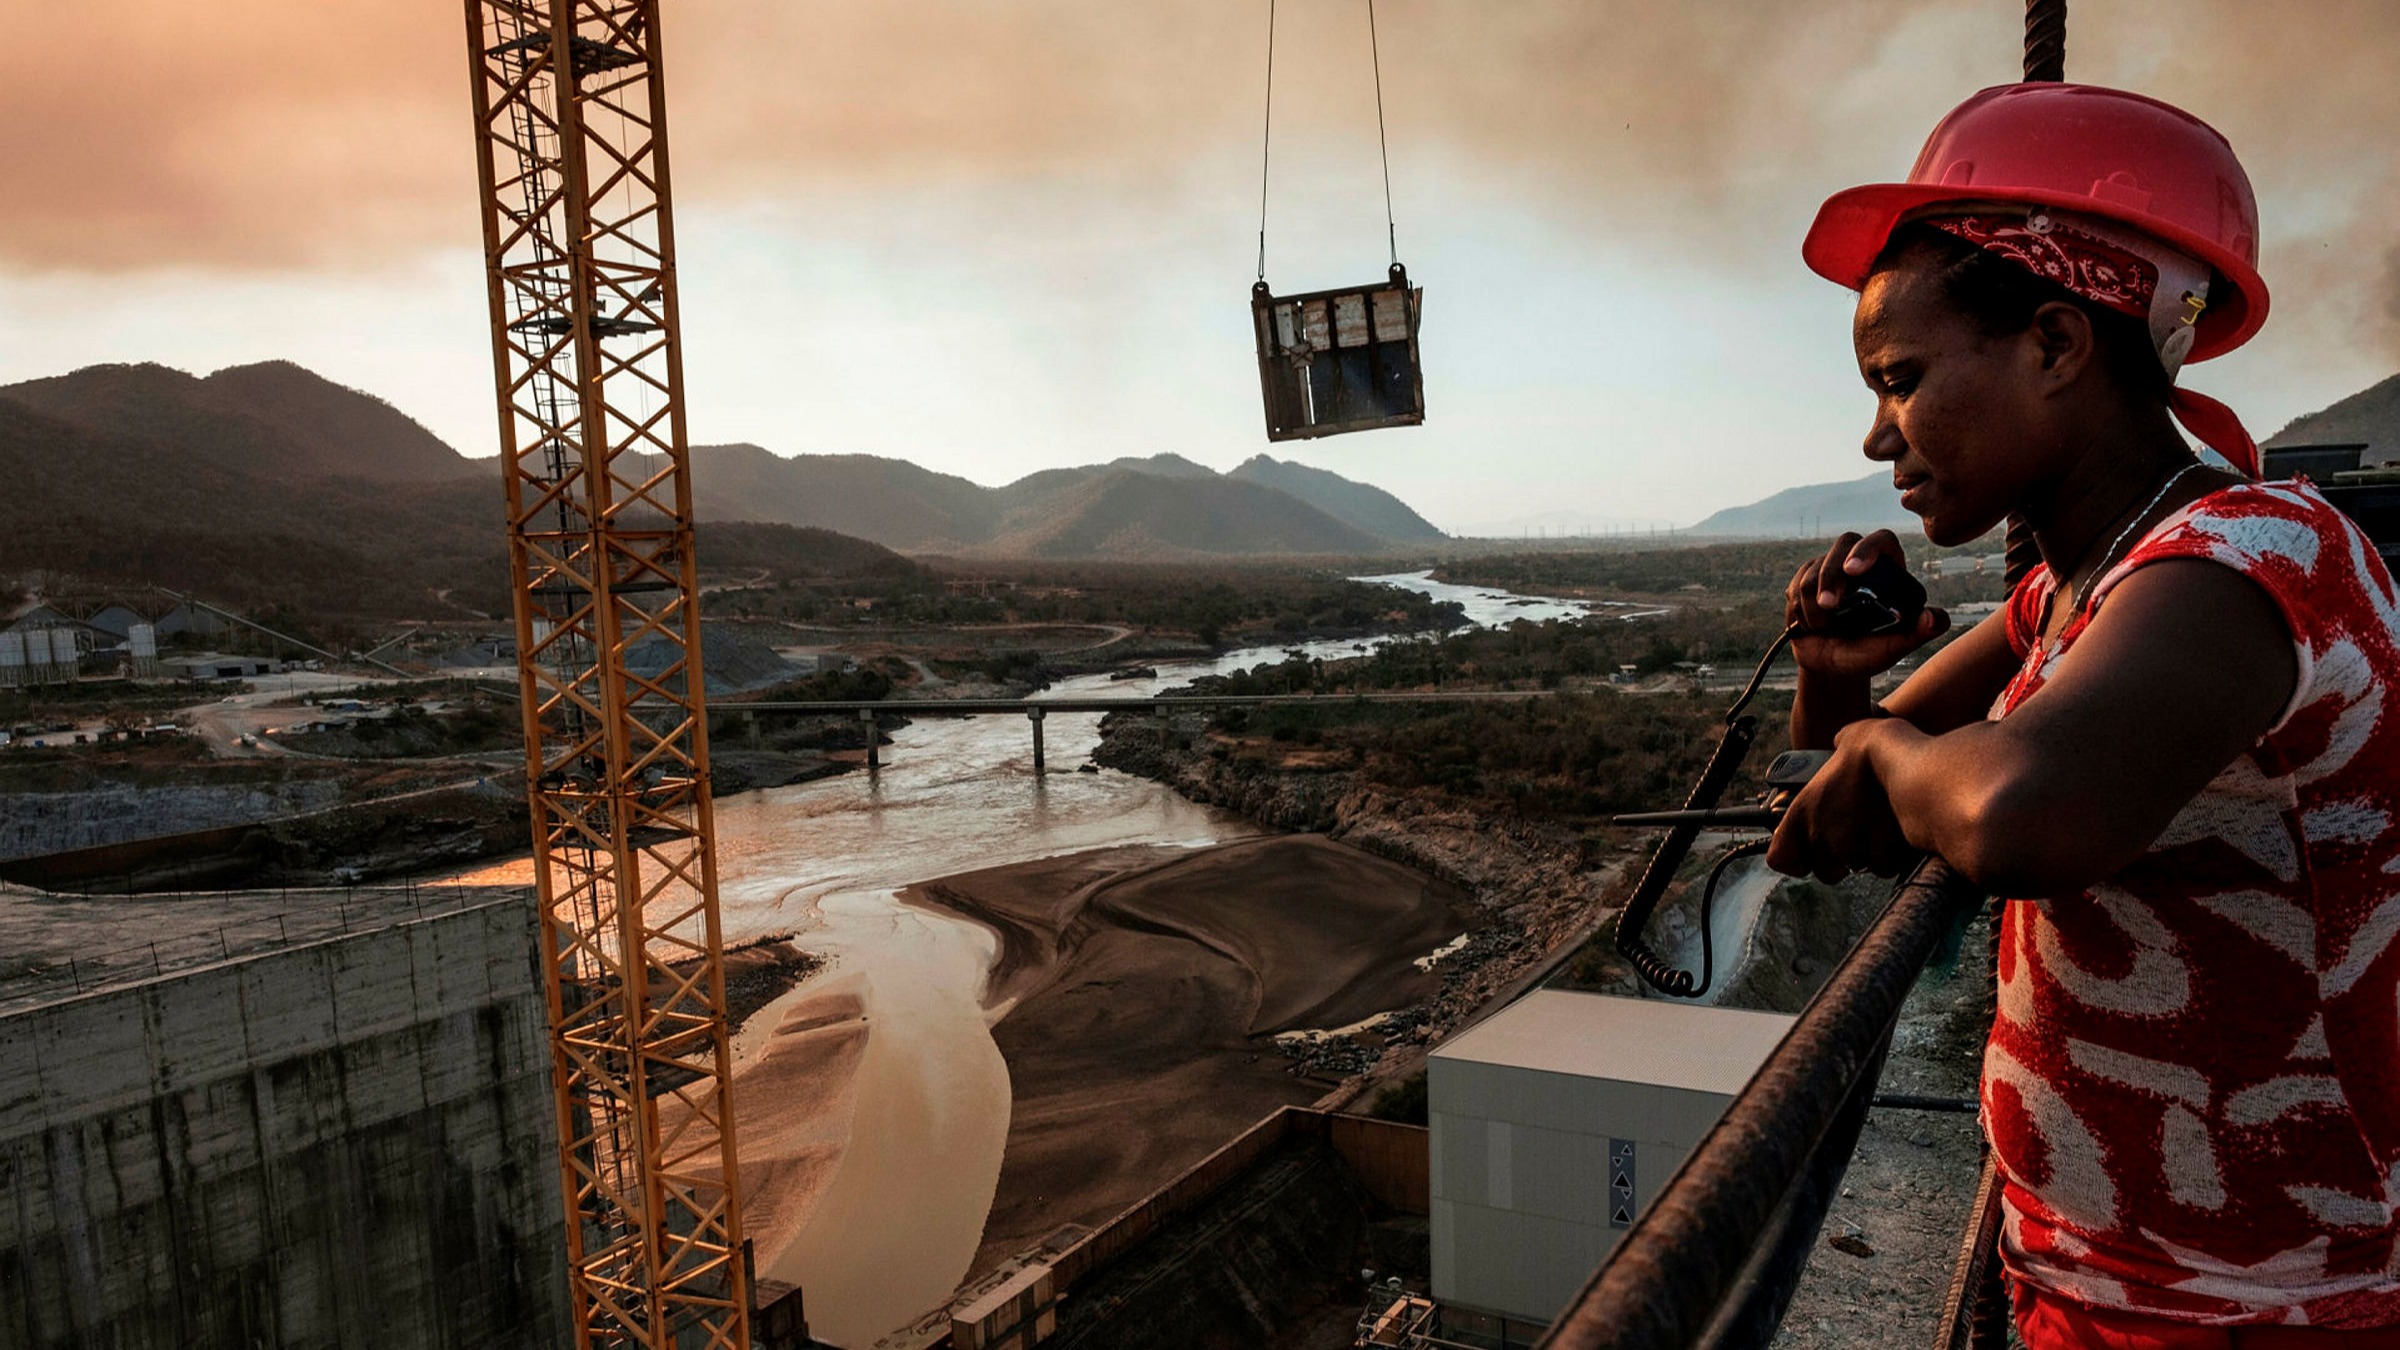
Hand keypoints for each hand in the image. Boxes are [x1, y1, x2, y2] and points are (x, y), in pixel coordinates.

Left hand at [1766, 720, 1917, 882]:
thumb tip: (1836, 752)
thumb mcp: (1833, 757)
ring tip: (1880, 825)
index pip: (1780, 859)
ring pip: (1858, 868)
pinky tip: (1896, 833)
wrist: (1897, 754)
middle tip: (1858, 834)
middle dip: (1842, 859)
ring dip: (1869, 854)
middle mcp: (1818, 834)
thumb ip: (1826, 771)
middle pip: (1826, 871)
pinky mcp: (1877, 853)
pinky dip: (1892, 856)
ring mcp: (1847, 846)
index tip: (1811, 857)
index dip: (1797, 862)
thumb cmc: (1869, 747)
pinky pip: (1884, 868)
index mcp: (1800, 812)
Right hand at [1785, 530, 1949, 680]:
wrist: (1830, 667)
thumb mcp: (1891, 649)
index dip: (1868, 549)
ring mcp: (1831, 569)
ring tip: (1823, 627)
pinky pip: (1796, 584)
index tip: (1853, 571)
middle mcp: (1860, 563)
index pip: (1882, 540)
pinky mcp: (1806, 580)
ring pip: (1814, 569)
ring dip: (1813, 604)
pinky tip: (1811, 625)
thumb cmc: (1866, 655)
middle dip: (1831, 576)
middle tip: (1829, 606)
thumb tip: (1936, 619)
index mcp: (1889, 571)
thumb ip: (1915, 634)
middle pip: (1843, 544)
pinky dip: (1801, 609)